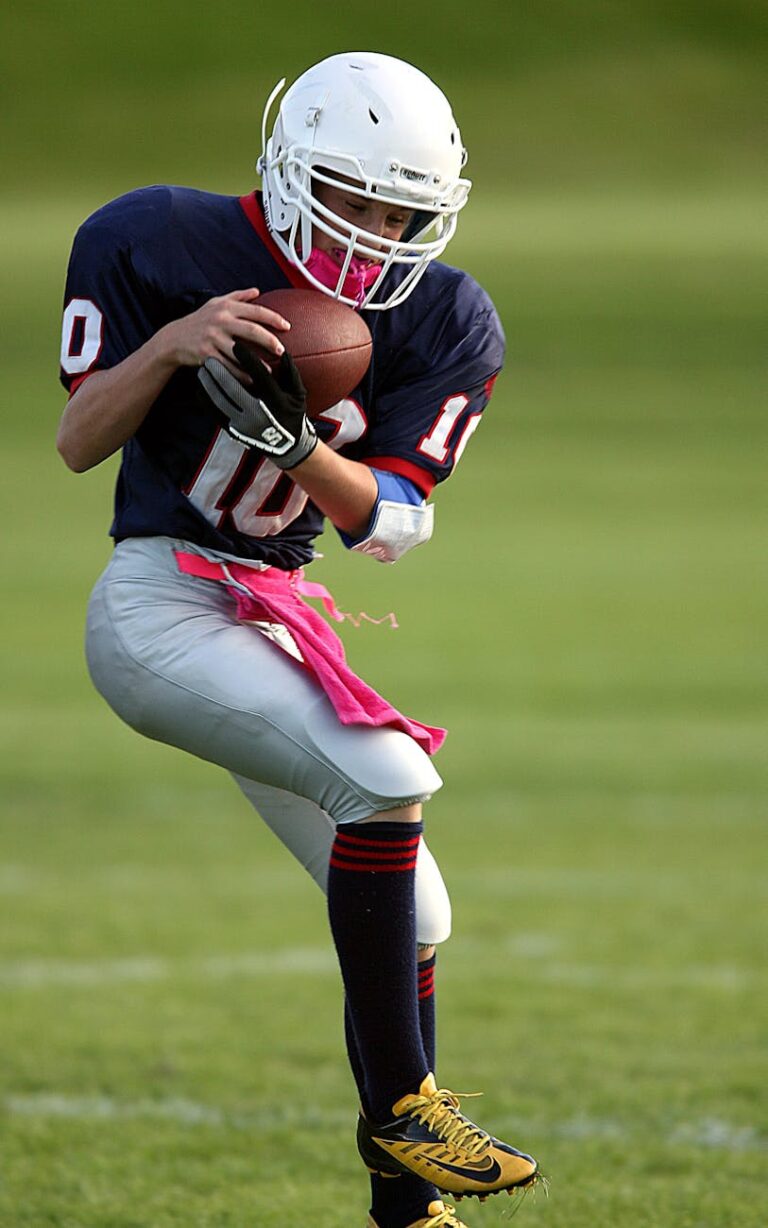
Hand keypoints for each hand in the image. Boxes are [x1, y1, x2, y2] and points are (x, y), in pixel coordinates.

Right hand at [163, 289, 289, 374]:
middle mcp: (220, 321)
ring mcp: (213, 338)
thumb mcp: (216, 304)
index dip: (273, 318)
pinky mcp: (206, 354)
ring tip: (270, 370)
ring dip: (257, 363)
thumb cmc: (199, 320)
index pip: (255, 311)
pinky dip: (241, 374)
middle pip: (251, 330)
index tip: (286, 326)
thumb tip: (257, 291)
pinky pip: (228, 366)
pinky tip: (252, 378)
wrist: (174, 338)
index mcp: (226, 308)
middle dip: (269, 340)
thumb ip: (238, 297)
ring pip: (240, 352)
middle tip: (281, 350)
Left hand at [198, 344, 317, 469]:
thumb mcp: (298, 395)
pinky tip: (200, 390)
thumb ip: (291, 374)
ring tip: (202, 370)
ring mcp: (244, 424)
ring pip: (220, 401)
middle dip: (219, 371)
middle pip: (232, 388)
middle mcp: (257, 413)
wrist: (288, 447)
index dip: (247, 359)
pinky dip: (206, 402)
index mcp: (275, 401)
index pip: (258, 376)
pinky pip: (216, 415)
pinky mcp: (235, 432)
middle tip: (210, 357)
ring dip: (209, 384)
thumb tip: (285, 354)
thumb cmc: (293, 415)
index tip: (237, 345)